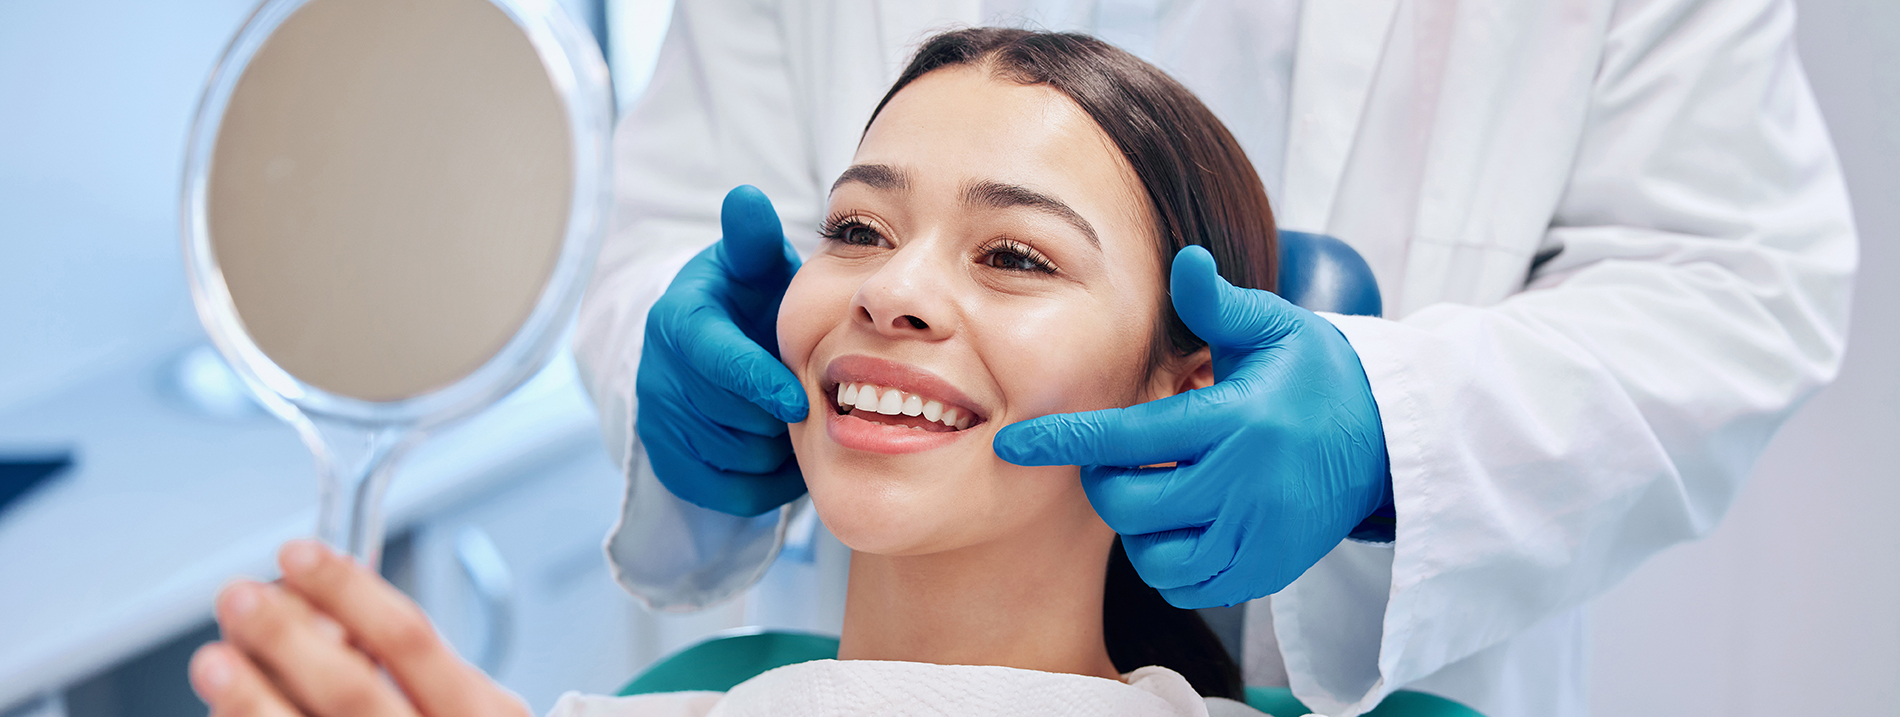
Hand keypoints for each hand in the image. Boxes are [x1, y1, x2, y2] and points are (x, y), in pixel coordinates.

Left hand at [190, 541, 528, 716]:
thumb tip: (317, 606)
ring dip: (252, 698)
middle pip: (351, 689)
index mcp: (476, 713)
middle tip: (241, 597)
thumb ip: (409, 661)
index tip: (298, 554)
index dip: (347, 589)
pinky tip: (225, 710)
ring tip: (215, 660)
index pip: (407, 638)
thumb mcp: (464, 702)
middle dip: (288, 636)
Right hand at [637, 185, 807, 516]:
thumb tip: (746, 198)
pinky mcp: (668, 463)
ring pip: (733, 458)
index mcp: (677, 322)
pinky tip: (782, 452)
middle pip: (729, 417)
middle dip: (776, 415)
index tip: (799, 401)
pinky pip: (727, 492)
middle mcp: (657, 374)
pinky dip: (765, 482)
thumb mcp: (752, 266)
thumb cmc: (748, 301)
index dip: (759, 384)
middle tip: (811, 401)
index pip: (715, 361)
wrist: (715, 348)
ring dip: (776, 448)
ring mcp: (659, 422)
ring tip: (795, 421)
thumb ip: (754, 239)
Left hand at [993, 245, 1392, 608]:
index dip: (1064, 442)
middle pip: (1130, 504)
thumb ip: (1218, 304)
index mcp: (1236, 421)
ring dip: (1137, 525)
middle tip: (1120, 458)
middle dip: (1105, 481)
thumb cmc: (1317, 376)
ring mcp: (1256, 537)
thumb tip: (1184, 259)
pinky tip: (1182, 523)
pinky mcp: (1266, 571)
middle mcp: (1244, 486)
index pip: (1128, 438)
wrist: (1387, 442)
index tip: (1014, 443)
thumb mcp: (1275, 328)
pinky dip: (1169, 561)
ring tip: (1157, 488)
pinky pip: (1188, 585)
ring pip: (1153, 554)